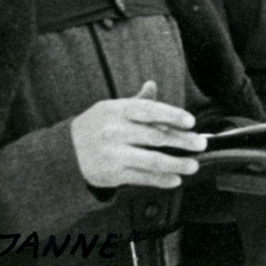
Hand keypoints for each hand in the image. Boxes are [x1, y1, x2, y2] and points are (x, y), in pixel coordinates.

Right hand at [69, 81, 204, 189]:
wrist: (64, 153)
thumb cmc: (94, 127)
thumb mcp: (111, 109)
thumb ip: (136, 101)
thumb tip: (152, 85)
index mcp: (118, 111)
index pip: (150, 110)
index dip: (173, 115)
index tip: (191, 122)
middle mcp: (115, 132)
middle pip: (156, 136)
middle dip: (183, 141)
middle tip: (201, 144)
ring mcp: (114, 154)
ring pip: (152, 160)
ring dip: (177, 164)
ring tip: (193, 166)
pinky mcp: (112, 175)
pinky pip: (142, 177)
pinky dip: (161, 179)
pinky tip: (175, 179)